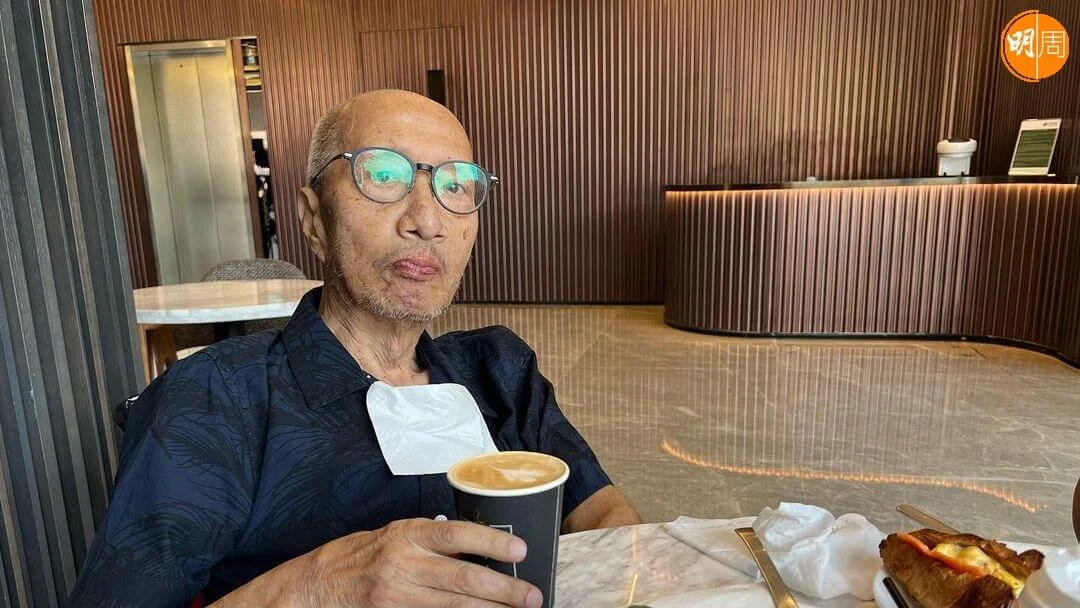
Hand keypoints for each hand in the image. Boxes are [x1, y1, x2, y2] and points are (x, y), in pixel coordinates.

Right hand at [292, 518, 542, 607]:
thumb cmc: (364, 554)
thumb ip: (435, 542)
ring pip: (453, 607)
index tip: (520, 550)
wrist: (319, 584)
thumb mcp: (399, 535)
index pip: (456, 534)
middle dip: (503, 589)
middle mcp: (404, 563)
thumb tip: (482, 549)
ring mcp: (397, 594)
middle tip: (533, 596)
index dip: (491, 542)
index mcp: (408, 534)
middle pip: (462, 579)